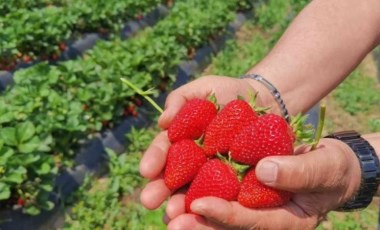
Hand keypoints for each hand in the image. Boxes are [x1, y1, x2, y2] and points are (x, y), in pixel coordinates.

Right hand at [140, 76, 260, 208]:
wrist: (262, 100)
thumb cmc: (226, 92)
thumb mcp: (202, 88)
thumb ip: (180, 100)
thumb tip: (163, 121)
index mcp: (180, 140)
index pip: (164, 151)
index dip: (154, 159)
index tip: (146, 170)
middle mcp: (192, 161)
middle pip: (173, 177)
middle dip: (160, 189)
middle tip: (149, 201)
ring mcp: (213, 173)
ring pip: (193, 191)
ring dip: (181, 204)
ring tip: (173, 214)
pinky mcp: (235, 182)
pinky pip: (223, 196)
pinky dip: (212, 208)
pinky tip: (203, 217)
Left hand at [164, 138, 361, 229]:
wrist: (329, 163)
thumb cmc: (333, 167)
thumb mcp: (324, 167)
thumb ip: (298, 172)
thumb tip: (265, 171)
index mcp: (286, 221)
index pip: (252, 222)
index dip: (226, 215)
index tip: (200, 205)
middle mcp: (265, 217)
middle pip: (229, 225)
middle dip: (200, 224)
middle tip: (172, 220)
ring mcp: (255, 206)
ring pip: (221, 212)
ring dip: (192, 211)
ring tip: (166, 208)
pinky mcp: (246, 191)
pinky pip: (222, 193)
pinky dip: (201, 189)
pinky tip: (178, 187)